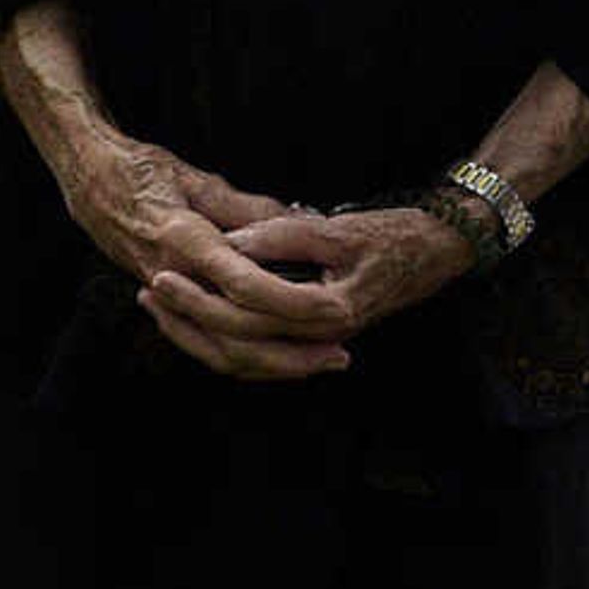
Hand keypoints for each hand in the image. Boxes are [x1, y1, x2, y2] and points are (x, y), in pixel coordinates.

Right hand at [38, 126, 346, 377]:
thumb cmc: (140, 171)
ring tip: (318, 363)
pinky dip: (243, 357)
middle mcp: (174, 278)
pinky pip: (206, 344)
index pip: (243, 284)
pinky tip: (275, 359)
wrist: (88, 183)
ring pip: (221, 350)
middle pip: (236, 336)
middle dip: (291, 353)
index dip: (290, 303)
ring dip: (272, 364)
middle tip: (339, 355)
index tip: (330, 311)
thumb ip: (245, 206)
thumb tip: (295, 219)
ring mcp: (167, 297)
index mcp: (183, 241)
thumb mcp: (195, 178)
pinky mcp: (166, 304)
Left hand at [139, 203, 475, 381]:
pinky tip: (198, 322)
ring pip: (247, 359)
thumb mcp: (338, 228)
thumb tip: (232, 241)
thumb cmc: (394, 236)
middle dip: (189, 320)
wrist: (437, 251)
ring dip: (201, 337)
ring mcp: (318, 342)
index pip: (250, 312)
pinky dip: (225, 342)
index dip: (203, 295)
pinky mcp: (314, 338)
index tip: (166, 273)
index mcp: (329, 312)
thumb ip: (285, 235)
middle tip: (151, 291)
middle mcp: (322, 337)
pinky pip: (261, 355)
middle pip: (241, 343)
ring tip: (162, 310)